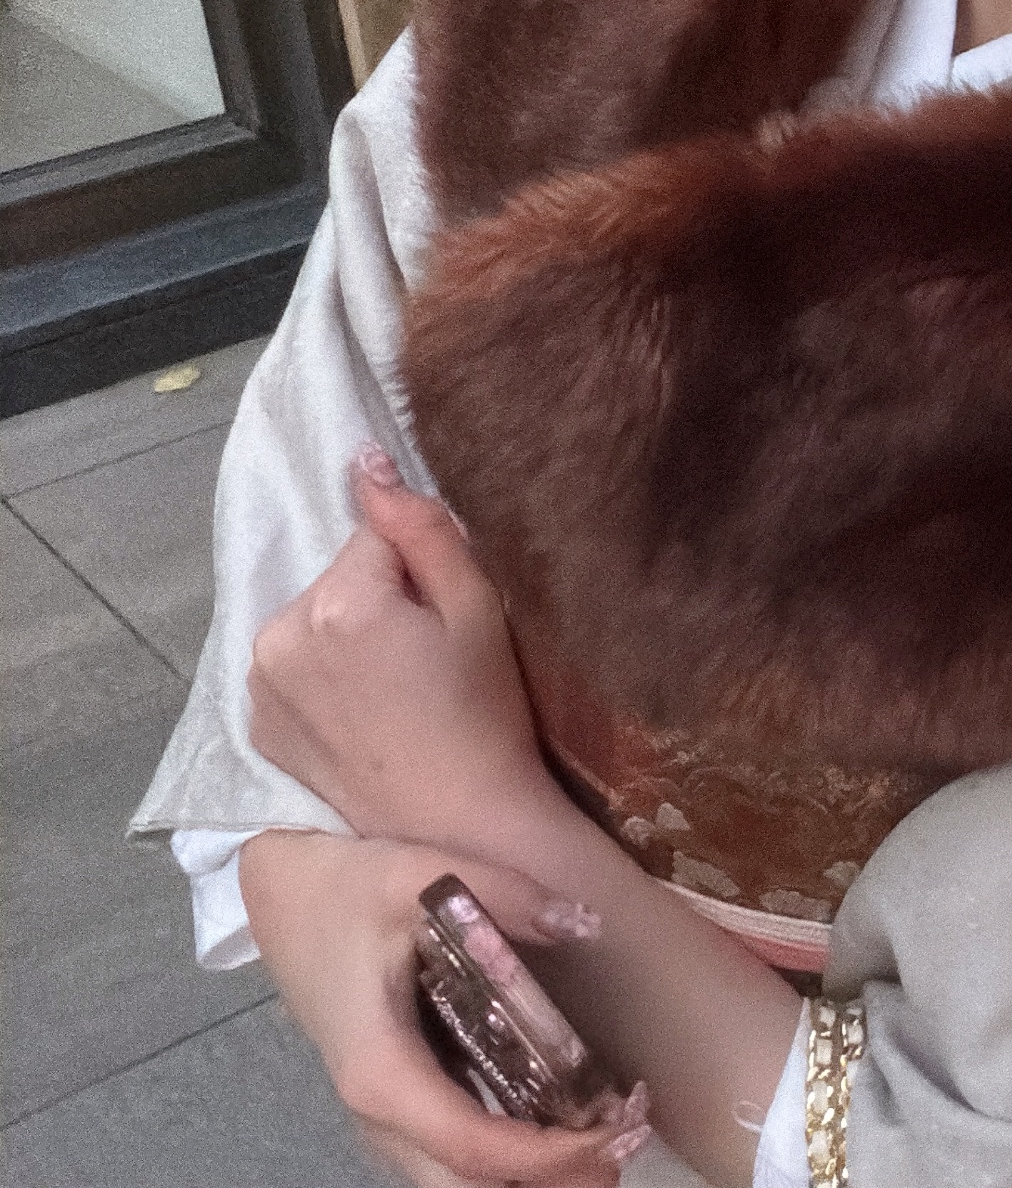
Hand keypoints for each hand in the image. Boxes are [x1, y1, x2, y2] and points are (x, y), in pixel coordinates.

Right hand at [238, 828, 648, 1187]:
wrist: (282, 892)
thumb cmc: (345, 887)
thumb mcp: (424, 873)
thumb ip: (510, 897)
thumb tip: (586, 923)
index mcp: (382, 1071)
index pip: (474, 1146)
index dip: (550, 1155)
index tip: (620, 1129)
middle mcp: (378, 1110)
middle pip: (464, 1187)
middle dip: (548, 1181)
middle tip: (627, 1145)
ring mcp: (381, 1112)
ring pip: (454, 1180)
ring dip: (529, 1175)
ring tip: (609, 1141)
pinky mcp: (395, 1097)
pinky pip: (450, 1153)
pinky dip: (507, 1157)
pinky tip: (566, 1123)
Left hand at [251, 449, 565, 859]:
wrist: (456, 822)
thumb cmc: (484, 712)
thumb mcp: (476, 609)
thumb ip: (422, 526)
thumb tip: (367, 460)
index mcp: (340, 602)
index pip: (377, 534)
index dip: (421, 568)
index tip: (445, 618)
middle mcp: (280, 635)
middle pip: (340, 575)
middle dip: (378, 597)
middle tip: (426, 656)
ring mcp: (258, 684)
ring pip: (313, 618)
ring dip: (346, 633)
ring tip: (395, 686)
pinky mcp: (256, 723)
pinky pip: (291, 664)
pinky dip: (320, 674)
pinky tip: (361, 711)